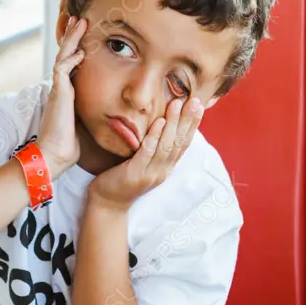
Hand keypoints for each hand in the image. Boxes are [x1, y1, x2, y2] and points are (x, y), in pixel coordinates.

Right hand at [39, 16, 86, 177]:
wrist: (54, 155)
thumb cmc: (69, 144)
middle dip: (73, 37)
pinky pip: (62, 69)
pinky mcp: (58, 93)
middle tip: (80, 20)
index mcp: (66, 94)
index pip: (71, 65)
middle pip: (66, 55)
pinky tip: (81, 50)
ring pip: (63, 56)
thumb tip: (110, 112)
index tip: (86, 39)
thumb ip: (92, 112)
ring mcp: (57, 89)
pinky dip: (71, 58)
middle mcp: (60, 88)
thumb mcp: (85, 123)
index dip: (77, 50)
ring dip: (72, 39)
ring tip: (79, 22)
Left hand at [88, 96, 203, 210]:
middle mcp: (163, 171)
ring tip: (177, 104)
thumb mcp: (144, 162)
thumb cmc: (123, 178)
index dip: (192, 124)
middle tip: (194, 101)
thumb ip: (154, 147)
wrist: (108, 203)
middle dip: (188, 120)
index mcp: (166, 167)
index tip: (198, 106)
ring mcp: (151, 174)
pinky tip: (159, 122)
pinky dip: (155, 137)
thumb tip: (163, 124)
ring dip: (173, 124)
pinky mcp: (136, 174)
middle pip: (179, 143)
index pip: (184, 143)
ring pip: (167, 146)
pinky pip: (148, 153)